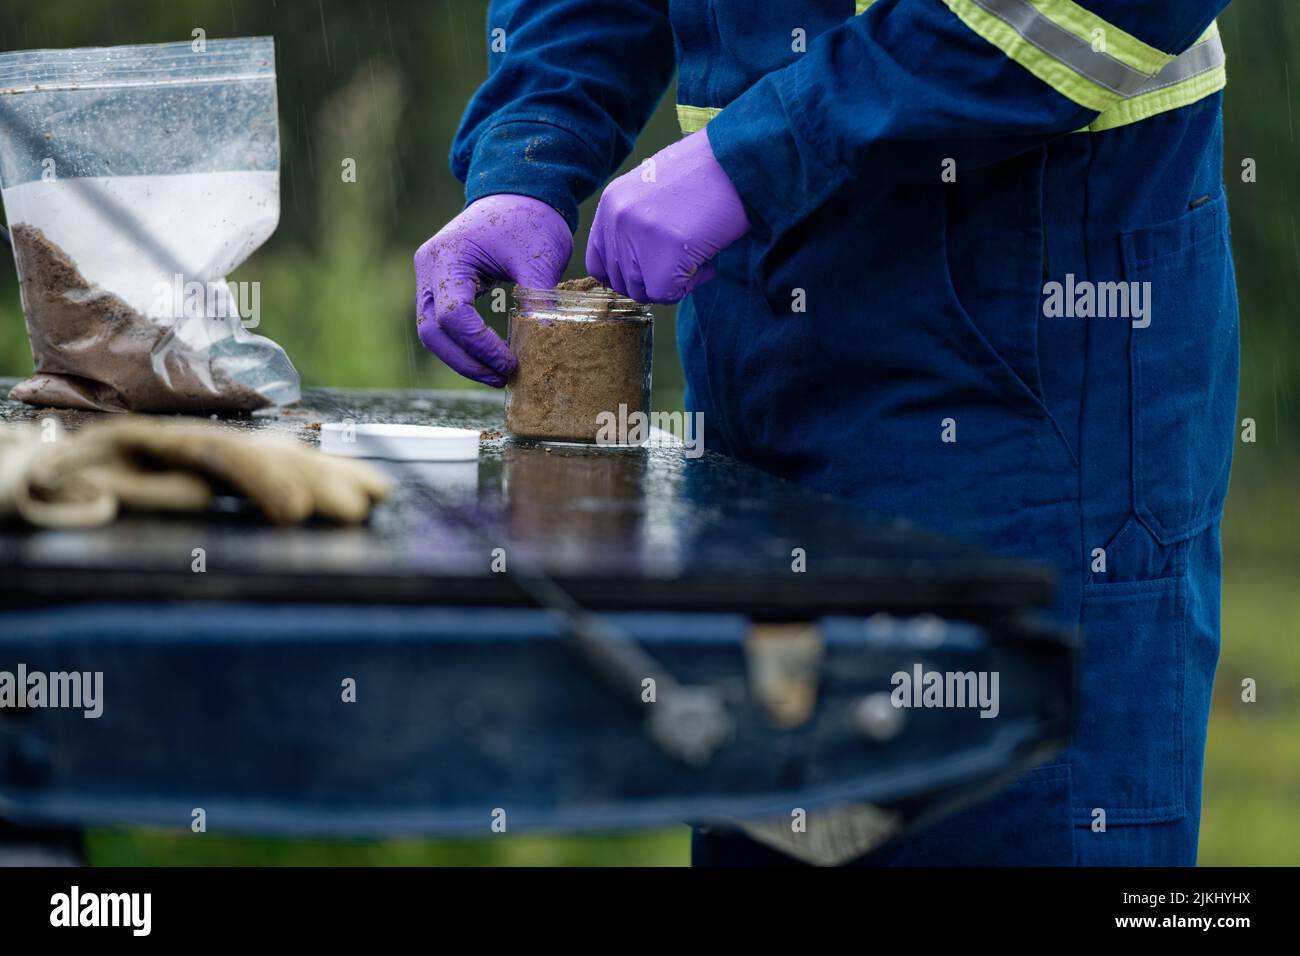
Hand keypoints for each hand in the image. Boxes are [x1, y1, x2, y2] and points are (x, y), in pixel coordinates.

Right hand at [415, 194, 571, 386]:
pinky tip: (489, 357)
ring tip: (497, 374)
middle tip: (501, 378)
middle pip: (432, 331)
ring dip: (462, 358)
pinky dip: (462, 344)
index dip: (479, 346)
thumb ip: (539, 298)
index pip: (453, 315)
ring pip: (431, 331)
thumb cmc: (529, 218)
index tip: (510, 362)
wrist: (518, 191)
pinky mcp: (438, 283)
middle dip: (465, 361)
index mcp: (448, 256)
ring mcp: (429, 275)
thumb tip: (547, 341)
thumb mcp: (539, 258)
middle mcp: (428, 266)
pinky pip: (441, 323)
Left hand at [586, 129, 749, 303]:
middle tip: (684, 261)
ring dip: (674, 284)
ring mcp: (637, 236)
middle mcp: (617, 219)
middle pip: (622, 283)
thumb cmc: (709, 174)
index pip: (599, 264)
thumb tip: (637, 268)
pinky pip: (667, 294)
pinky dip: (690, 285)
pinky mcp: (664, 254)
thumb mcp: (657, 191)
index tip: (653, 271)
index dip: (627, 276)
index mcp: (611, 203)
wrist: (740, 159)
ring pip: (643, 292)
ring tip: (698, 257)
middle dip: (654, 281)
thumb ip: (637, 224)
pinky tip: (706, 263)